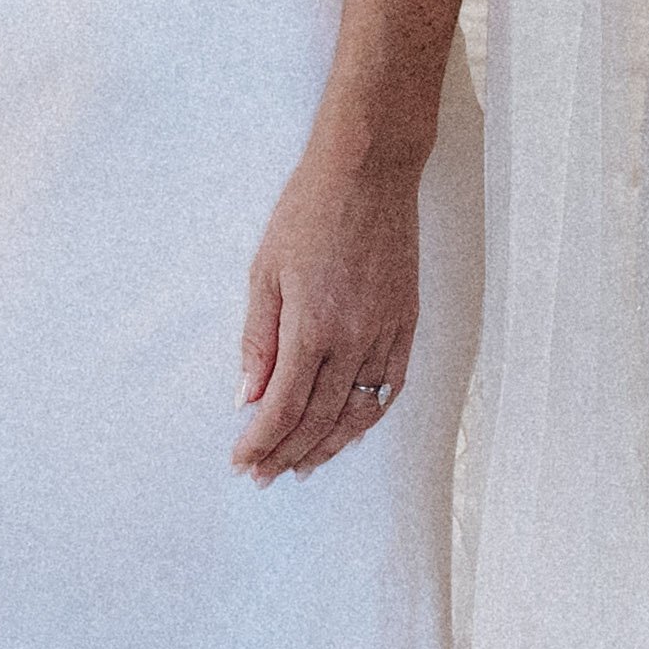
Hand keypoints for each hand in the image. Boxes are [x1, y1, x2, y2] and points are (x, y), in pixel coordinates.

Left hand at [232, 148, 428, 480]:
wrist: (369, 173)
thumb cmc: (310, 212)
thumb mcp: (265, 271)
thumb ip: (258, 340)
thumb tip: (247, 396)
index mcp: (312, 328)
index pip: (282, 407)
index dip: (260, 442)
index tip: (242, 461)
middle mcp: (353, 341)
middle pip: (318, 420)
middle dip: (287, 454)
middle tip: (263, 475)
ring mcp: (385, 334)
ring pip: (358, 414)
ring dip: (328, 448)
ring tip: (302, 468)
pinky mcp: (406, 323)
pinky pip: (390, 388)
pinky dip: (369, 418)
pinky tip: (351, 432)